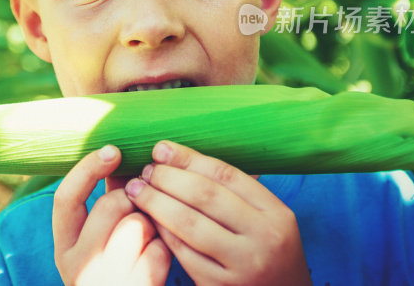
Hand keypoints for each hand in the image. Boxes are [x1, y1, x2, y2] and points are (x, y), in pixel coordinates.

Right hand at [53, 145, 170, 285]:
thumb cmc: (120, 272)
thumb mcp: (101, 241)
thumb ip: (106, 202)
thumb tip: (117, 155)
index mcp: (64, 248)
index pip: (65, 197)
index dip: (87, 169)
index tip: (112, 149)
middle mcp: (76, 265)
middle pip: (110, 204)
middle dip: (134, 198)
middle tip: (141, 207)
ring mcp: (106, 279)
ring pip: (138, 223)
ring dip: (152, 225)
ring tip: (149, 240)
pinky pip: (160, 248)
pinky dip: (165, 250)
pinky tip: (158, 263)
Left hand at [124, 141, 311, 285]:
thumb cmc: (264, 252)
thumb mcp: (264, 220)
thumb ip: (233, 192)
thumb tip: (180, 156)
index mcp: (276, 213)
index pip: (226, 175)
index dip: (188, 158)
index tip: (160, 148)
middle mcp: (265, 238)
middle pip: (205, 195)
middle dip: (168, 177)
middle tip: (145, 169)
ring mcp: (243, 265)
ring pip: (189, 223)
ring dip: (156, 201)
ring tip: (136, 189)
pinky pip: (183, 252)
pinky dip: (162, 231)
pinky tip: (148, 217)